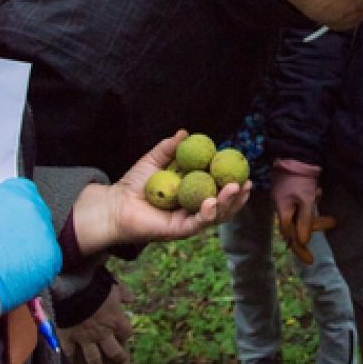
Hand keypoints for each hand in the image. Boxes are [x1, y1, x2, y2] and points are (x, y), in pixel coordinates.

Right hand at [0, 178, 61, 313]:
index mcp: (17, 191)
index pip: (28, 197)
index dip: (18, 216)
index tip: (12, 227)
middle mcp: (35, 207)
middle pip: (37, 219)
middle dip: (26, 233)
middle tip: (9, 247)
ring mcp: (45, 231)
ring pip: (43, 242)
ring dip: (31, 252)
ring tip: (9, 262)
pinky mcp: (52, 255)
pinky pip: (48, 263)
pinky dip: (37, 270)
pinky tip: (18, 272)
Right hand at [59, 281, 132, 363]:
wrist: (73, 287)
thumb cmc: (95, 284)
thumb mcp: (114, 286)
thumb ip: (124, 293)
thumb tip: (132, 299)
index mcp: (115, 320)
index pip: (127, 333)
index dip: (126, 334)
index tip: (124, 334)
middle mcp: (102, 333)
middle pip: (114, 352)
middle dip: (118, 357)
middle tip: (119, 359)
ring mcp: (85, 338)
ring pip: (94, 359)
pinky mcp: (69, 338)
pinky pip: (70, 354)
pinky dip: (71, 360)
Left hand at [71, 130, 251, 257]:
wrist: (115, 203)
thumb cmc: (135, 183)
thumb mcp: (154, 160)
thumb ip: (169, 148)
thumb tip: (185, 132)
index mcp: (192, 193)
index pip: (218, 188)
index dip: (233, 181)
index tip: (244, 169)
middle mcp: (193, 209)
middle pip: (223, 206)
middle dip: (238, 197)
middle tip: (247, 183)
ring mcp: (187, 221)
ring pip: (215, 216)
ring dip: (228, 204)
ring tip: (235, 189)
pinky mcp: (178, 230)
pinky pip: (197, 223)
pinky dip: (208, 213)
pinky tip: (212, 201)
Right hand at [272, 158, 334, 263]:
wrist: (295, 153)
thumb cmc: (300, 178)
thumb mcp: (306, 200)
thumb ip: (305, 221)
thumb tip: (302, 242)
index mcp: (282, 210)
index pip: (290, 235)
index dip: (299, 248)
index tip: (310, 260)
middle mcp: (280, 206)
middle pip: (296, 224)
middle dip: (314, 224)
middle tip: (333, 222)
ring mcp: (284, 197)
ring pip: (300, 212)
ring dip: (314, 211)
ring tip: (325, 201)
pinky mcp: (289, 189)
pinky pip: (301, 201)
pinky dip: (310, 200)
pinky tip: (318, 191)